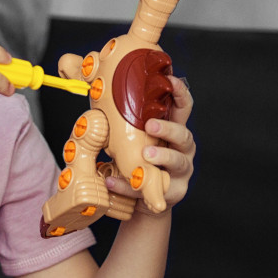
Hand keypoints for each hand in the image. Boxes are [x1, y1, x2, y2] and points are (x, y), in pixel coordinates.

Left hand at [108, 75, 194, 212]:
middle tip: (151, 125)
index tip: (172, 80)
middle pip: (184, 135)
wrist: (143, 196)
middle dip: (168, 128)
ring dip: (160, 155)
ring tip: (145, 154)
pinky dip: (131, 186)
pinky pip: (155, 187)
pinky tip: (114, 181)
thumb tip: (92, 93)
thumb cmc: (137, 158)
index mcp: (173, 128)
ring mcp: (181, 170)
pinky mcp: (175, 191)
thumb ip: (121, 119)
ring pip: (177, 161)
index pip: (182, 108)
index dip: (180, 93)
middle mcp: (182, 148)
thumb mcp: (132, 136)